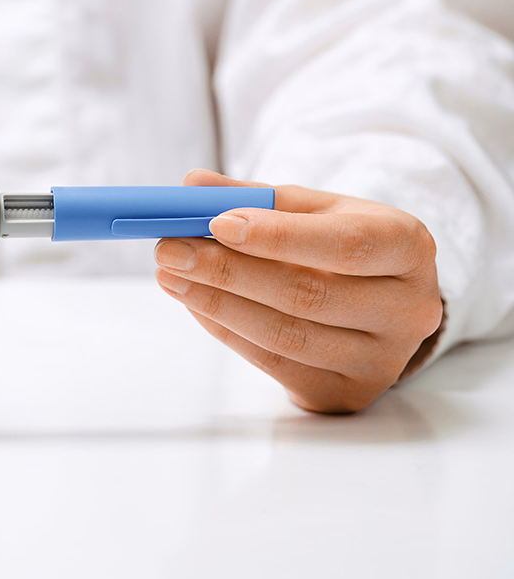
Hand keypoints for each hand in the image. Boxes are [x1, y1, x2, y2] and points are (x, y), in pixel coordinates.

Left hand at [155, 170, 442, 413]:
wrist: (385, 305)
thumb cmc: (344, 246)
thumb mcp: (315, 210)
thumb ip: (256, 197)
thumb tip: (193, 185)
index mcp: (409, 248)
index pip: (345, 244)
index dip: (278, 236)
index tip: (217, 223)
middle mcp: (407, 309)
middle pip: (307, 294)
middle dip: (227, 271)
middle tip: (170, 249)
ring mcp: (380, 360)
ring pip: (285, 335)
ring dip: (216, 303)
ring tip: (171, 275)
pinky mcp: (345, 394)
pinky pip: (274, 362)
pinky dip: (226, 331)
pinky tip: (195, 303)